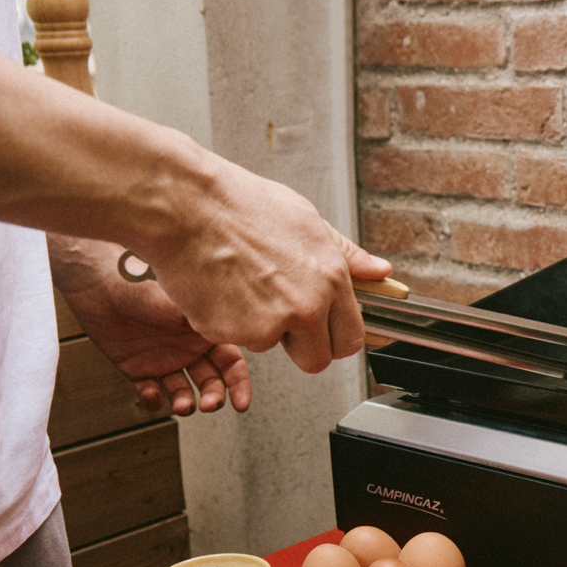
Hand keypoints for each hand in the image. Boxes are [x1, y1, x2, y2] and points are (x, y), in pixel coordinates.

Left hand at [48, 234, 251, 414]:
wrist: (99, 281)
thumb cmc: (140, 282)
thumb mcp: (184, 303)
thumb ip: (212, 323)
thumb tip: (241, 338)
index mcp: (203, 330)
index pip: (231, 363)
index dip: (239, 384)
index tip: (241, 404)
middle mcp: (187, 347)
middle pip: (211, 382)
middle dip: (213, 397)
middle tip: (207, 405)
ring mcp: (163, 358)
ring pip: (183, 392)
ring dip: (186, 403)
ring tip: (182, 406)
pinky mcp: (137, 367)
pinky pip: (150, 392)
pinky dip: (153, 400)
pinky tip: (152, 393)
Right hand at [130, 161, 392, 372]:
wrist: (187, 206)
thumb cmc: (241, 206)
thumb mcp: (307, 221)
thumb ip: (346, 255)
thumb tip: (379, 272)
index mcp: (330, 279)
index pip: (350, 338)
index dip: (333, 337)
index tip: (321, 331)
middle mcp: (307, 307)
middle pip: (317, 360)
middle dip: (301, 347)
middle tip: (278, 316)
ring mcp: (270, 324)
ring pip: (272, 347)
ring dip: (258, 328)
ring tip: (242, 284)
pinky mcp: (233, 334)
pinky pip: (235, 340)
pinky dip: (226, 323)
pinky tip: (221, 288)